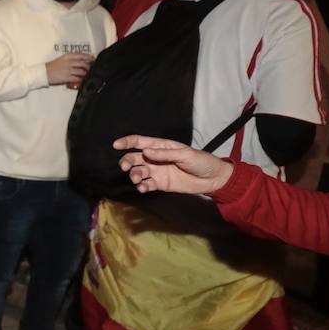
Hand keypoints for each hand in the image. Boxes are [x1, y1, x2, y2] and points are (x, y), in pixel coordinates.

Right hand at [45, 52, 92, 85]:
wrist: (44, 72)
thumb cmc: (52, 66)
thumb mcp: (62, 59)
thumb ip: (71, 59)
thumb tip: (82, 60)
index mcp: (67, 56)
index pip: (81, 55)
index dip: (89, 57)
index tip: (93, 58)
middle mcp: (68, 62)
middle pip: (83, 63)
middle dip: (89, 66)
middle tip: (91, 68)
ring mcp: (68, 70)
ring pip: (82, 71)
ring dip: (86, 73)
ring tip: (87, 74)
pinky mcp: (67, 77)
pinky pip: (77, 78)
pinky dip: (81, 79)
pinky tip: (82, 79)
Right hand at [114, 135, 233, 195]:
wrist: (213, 179)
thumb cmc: (201, 161)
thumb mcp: (185, 154)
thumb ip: (165, 154)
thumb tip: (145, 152)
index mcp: (161, 146)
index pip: (140, 142)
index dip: (127, 142)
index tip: (115, 145)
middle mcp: (155, 158)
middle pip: (134, 158)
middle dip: (127, 161)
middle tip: (125, 168)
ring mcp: (157, 171)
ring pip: (137, 171)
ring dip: (133, 175)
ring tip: (137, 180)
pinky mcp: (160, 184)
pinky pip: (146, 184)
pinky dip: (141, 186)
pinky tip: (143, 188)